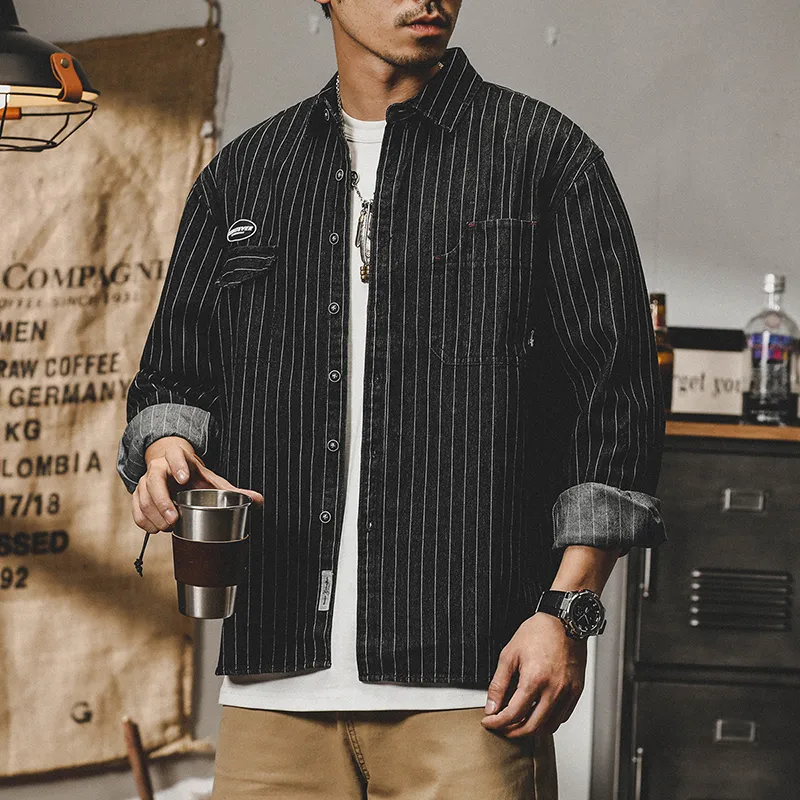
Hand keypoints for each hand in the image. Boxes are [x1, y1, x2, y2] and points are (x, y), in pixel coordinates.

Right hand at [131, 436, 263, 533]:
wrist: (173, 470)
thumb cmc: (195, 476)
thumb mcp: (213, 480)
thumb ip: (234, 490)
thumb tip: (259, 501)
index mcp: (178, 457)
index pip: (175, 455)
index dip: (178, 465)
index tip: (184, 478)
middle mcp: (159, 467)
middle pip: (154, 480)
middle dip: (162, 500)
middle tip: (174, 518)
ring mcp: (146, 480)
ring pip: (142, 496)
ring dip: (153, 514)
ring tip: (169, 528)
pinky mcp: (138, 494)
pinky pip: (135, 508)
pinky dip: (143, 521)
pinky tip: (156, 530)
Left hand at [481, 612, 586, 737]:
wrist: (565, 620)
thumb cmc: (538, 632)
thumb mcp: (510, 654)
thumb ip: (499, 684)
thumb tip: (491, 706)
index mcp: (534, 680)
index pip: (513, 714)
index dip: (497, 722)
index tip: (489, 722)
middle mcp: (553, 690)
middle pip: (531, 727)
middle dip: (512, 732)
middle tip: (501, 727)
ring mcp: (567, 692)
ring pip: (549, 727)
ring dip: (531, 730)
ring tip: (518, 722)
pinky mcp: (576, 691)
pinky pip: (563, 717)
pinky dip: (548, 721)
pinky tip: (538, 713)